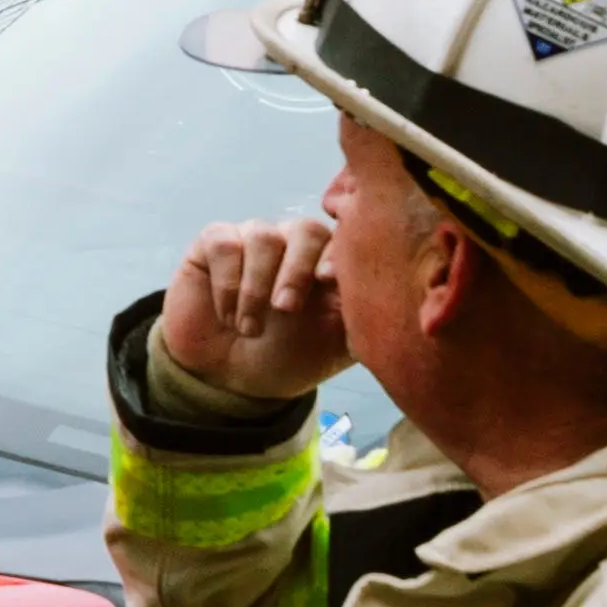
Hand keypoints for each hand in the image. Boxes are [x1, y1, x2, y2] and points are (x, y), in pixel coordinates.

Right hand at [159, 212, 347, 402]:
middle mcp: (293, 244)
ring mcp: (253, 239)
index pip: (342, 240)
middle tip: (285, 309)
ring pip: (262, 236)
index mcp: (328, 262)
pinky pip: (223, 243)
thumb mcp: (336, 346)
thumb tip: (393, 304)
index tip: (327, 281)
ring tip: (250, 328)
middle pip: (305, 228)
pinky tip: (227, 315)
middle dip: (297, 270)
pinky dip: (226, 284)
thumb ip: (362, 319)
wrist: (230, 377)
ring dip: (256, 288)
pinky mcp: (214, 243)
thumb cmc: (288, 357)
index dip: (336, 255)